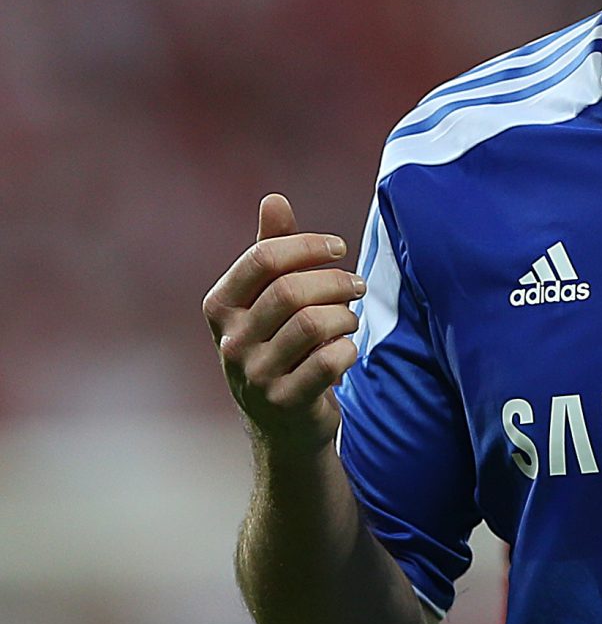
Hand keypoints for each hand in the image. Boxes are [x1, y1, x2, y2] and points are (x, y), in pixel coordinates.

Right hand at [203, 194, 363, 451]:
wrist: (283, 424)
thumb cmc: (280, 346)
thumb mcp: (269, 299)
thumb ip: (272, 249)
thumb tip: (274, 199)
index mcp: (221, 306)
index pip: (263, 258)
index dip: (307, 245)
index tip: (338, 247)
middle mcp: (230, 341)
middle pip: (291, 290)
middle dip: (335, 281)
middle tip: (358, 285)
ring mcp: (254, 375)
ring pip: (313, 324)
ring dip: (345, 316)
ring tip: (351, 319)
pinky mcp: (284, 403)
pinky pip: (329, 361)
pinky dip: (349, 349)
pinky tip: (348, 349)